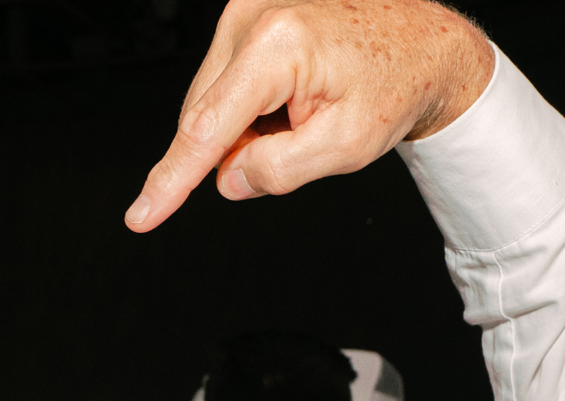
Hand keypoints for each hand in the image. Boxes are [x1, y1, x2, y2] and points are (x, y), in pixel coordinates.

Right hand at [126, 0, 494, 231]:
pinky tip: (291, 96)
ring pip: (212, 101)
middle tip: (298, 139)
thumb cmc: (394, 84)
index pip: (206, 129)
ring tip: (302, 111)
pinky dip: (251, 104)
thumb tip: (229, 178)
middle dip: (236, 147)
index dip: (171, 180)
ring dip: (244, 125)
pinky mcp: (248, 11)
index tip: (141, 216)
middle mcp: (252, 16)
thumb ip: (279, 171)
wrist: (423, 44)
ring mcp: (247, 8)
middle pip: (205, 115)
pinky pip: (226, 80)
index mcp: (277, 46)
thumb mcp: (345, 147)